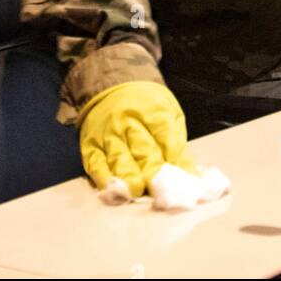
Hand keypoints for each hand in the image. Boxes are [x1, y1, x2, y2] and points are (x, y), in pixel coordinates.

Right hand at [78, 79, 198, 200]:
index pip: (166, 139)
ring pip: (120, 161)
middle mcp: (129, 123)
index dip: (176, 162)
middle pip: (144, 152)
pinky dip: (106, 181)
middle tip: (164, 194)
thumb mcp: (168, 113)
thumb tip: (190, 175)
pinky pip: (97, 166)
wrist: (111, 86)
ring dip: (130, 180)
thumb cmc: (146, 105)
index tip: (185, 182)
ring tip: (138, 193)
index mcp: (153, 112)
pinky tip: (115, 193)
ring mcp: (109, 136)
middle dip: (154, 174)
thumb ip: (177, 144)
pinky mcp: (91, 147)